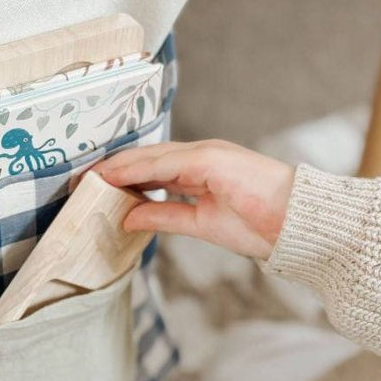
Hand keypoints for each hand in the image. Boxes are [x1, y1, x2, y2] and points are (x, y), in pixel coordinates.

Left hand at [97, 140, 294, 259]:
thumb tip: (128, 217)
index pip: (152, 170)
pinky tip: (113, 176)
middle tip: (81, 180)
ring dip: (118, 166)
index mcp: (202, 170)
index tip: (94, 186)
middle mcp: (202, 156)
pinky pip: (164, 162)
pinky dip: (136, 168)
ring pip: (151, 156)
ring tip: (88, 177)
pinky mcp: (211, 159)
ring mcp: (207, 154)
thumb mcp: (201, 224)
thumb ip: (165, 216)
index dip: (122, 176)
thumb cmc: (262, 226)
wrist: (300, 225)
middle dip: (113, 169)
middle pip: (146, 158)